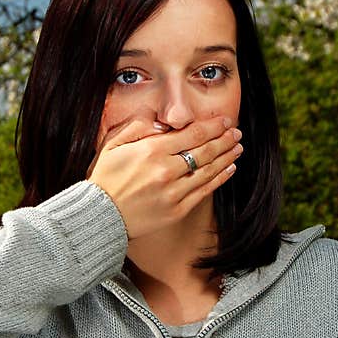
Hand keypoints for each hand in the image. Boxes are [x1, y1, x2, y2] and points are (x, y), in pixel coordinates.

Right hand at [87, 115, 242, 239]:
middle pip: (205, 151)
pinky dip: (219, 179)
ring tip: (237, 149)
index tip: (225, 122)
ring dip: (226, 158)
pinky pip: (203, 191)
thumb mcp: (114, 144)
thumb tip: (163, 121)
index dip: (213, 127)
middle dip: (224, 140)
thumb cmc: (105, 178)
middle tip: (236, 133)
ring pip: (208, 171)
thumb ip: (138, 127)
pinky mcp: (176, 210)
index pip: (192, 134)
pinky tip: (228, 170)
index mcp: (152, 151)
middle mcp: (166, 170)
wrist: (100, 215)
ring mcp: (173, 192)